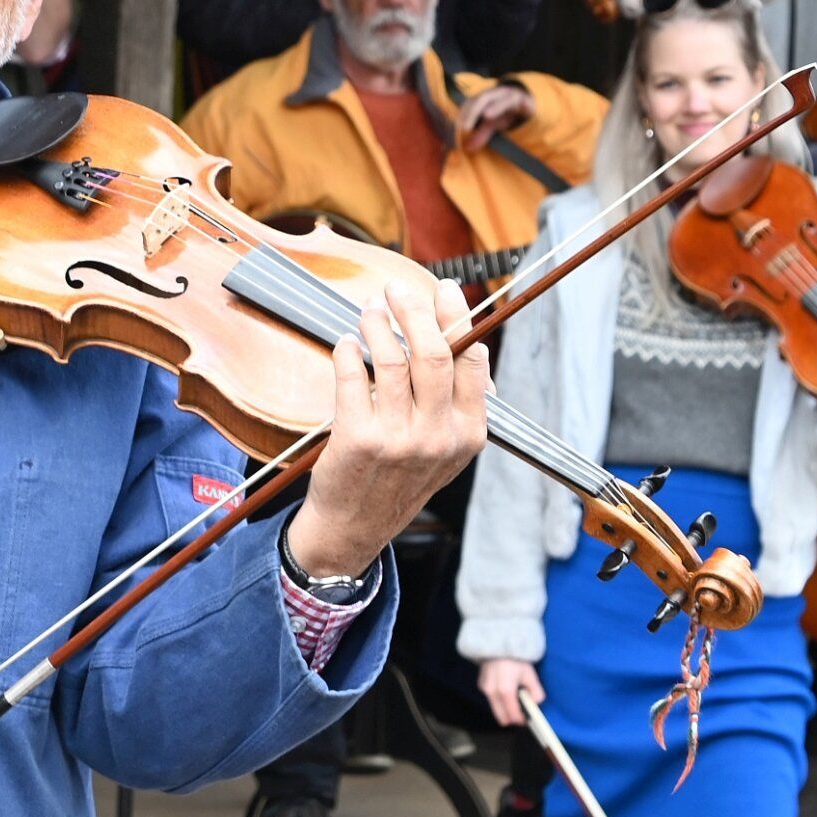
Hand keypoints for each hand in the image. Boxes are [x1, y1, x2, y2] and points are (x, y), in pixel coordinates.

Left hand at [286, 277, 489, 578]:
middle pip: (433, 352)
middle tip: (396, 289)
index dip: (455, 317)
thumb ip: (459, 403)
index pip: (470, 360)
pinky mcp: (357, 439)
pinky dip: (348, 350)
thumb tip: (468, 342)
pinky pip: (353, 377)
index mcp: (468, 434)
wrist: (354, 528)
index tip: (442, 291)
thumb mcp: (445, 451)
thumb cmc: (398, 480)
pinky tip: (346, 342)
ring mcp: (397, 438)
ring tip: (369, 311)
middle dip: (414, 309)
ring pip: (392, 359)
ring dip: (377, 324)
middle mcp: (437, 436)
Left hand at [455, 83, 534, 149]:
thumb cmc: (505, 112)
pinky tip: (521, 108)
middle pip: (483, 98)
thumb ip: (480, 134)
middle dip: (473, 111)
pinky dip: (522, 104)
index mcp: (485, 97)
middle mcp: (497, 93)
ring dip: (496, 106)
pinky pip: (524, 102)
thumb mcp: (492, 124)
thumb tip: (468, 148)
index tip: (457, 128)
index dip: (463, 114)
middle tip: (465, 127)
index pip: (471, 102)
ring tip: (487, 116)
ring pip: (504, 98)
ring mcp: (512, 95)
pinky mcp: (526, 101)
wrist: (526, 102)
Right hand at [478, 658, 543, 725]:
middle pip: (502, 718)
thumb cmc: (515, 659)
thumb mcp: (530, 675)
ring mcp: (484, 689)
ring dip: (505, 709)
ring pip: (496, 710)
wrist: (498, 644)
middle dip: (512, 718)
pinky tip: (505, 689)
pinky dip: (499, 700)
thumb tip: (535, 703)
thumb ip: (536, 692)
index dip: (521, 720)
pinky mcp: (481, 686)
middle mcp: (492, 692)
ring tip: (514, 697)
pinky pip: (491, 700)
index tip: (527, 718)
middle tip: (521, 712)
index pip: (512, 716)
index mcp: (505, 691)